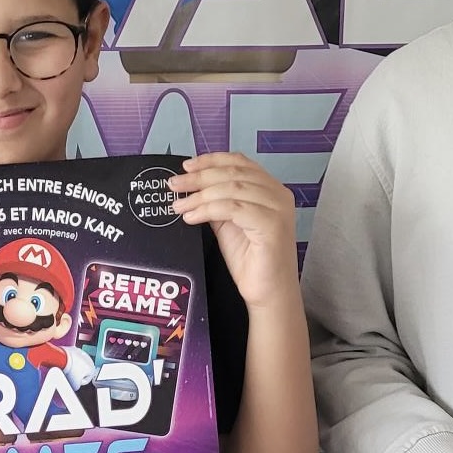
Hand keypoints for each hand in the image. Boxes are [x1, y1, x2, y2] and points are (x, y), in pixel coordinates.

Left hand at [62, 346, 96, 387]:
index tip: (74, 382)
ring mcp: (81, 353)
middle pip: (82, 370)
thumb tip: (76, 386)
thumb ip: (78, 386)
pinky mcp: (74, 349)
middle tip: (70, 377)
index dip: (80, 383)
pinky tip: (64, 364)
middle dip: (77, 374)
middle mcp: (88, 359)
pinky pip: (72, 357)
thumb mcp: (75, 385)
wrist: (62, 359)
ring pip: (77, 363)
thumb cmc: (70, 371)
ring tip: (66, 370)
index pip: (87, 379)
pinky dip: (69, 361)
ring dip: (73, 367)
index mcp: (92, 368)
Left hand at [170, 153, 296, 309]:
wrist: (268, 293)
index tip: (186, 166)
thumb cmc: (251, 260)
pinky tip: (192, 217)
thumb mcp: (228, 222)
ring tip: (179, 205)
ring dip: (199, 195)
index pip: (239, 162)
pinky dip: (208, 210)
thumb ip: (217, 201)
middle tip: (174, 185)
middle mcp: (278, 193)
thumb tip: (191, 185)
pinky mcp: (272, 225)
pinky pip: (233, 208)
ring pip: (231, 189)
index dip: (211, 160)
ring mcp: (278, 208)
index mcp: (270, 188)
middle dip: (199, 177)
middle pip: (233, 173)